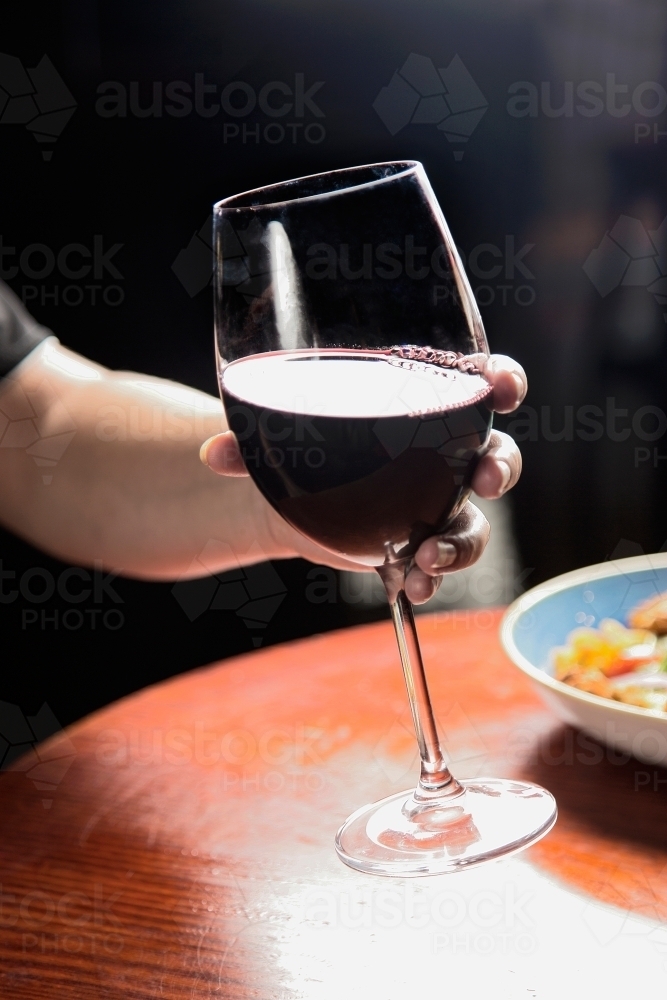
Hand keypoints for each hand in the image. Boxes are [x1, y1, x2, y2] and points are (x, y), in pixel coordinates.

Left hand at [201, 354, 525, 602]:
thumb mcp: (281, 432)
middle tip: (482, 480)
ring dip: (463, 540)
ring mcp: (435, 499)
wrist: (288, 494)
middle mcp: (443, 450)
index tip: (500, 387)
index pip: (479, 381)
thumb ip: (252, 439)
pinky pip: (441, 559)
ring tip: (428, 557)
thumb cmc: (300, 441)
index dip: (502, 380)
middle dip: (498, 467)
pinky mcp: (417, 539)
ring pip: (473, 519)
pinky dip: (431, 577)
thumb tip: (215, 453)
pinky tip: (411, 587)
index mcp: (423, 400)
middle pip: (495, 454)